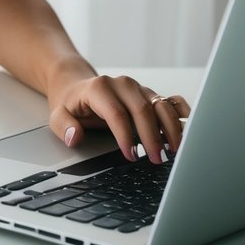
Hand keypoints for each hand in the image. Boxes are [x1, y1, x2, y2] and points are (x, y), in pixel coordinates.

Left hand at [47, 74, 191, 163]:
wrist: (77, 86)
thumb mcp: (58, 115)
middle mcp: (122, 84)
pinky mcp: (149, 94)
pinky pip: (170, 100)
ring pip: (160, 105)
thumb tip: (75, 137)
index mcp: (99, 88)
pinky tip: (186, 128)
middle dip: (152, 137)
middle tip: (157, 159)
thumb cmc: (70, 103)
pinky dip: (180, 114)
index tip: (132, 156)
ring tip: (174, 150)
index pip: (117, 114)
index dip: (126, 136)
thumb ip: (64, 127)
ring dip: (170, 128)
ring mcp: (138, 88)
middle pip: (143, 110)